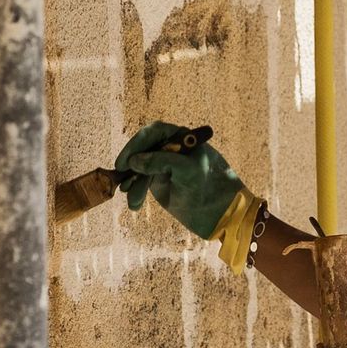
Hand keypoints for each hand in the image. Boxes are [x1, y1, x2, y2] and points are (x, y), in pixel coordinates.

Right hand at [114, 120, 245, 238]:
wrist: (224, 215)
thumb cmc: (212, 187)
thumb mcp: (188, 170)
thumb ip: (161, 161)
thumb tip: (134, 161)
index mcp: (182, 139)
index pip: (154, 132)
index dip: (136, 144)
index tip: (126, 160)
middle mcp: (172, 150)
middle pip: (143, 150)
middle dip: (132, 165)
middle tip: (122, 180)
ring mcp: (165, 167)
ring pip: (140, 169)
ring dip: (134, 184)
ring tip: (134, 202)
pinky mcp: (161, 184)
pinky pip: (142, 183)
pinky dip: (136, 192)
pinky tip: (135, 204)